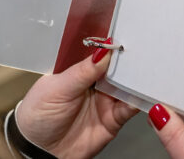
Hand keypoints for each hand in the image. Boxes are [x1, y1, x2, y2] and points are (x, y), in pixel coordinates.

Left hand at [17, 48, 138, 157]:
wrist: (38, 153)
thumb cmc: (37, 116)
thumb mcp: (57, 88)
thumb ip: (82, 71)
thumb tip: (103, 51)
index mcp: (80, 69)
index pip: (101, 52)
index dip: (113, 45)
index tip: (125, 37)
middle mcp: (95, 82)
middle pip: (119, 66)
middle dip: (129, 60)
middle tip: (141, 52)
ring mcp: (106, 100)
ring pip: (128, 84)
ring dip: (137, 78)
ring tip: (146, 71)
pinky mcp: (114, 118)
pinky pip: (132, 107)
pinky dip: (140, 100)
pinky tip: (143, 93)